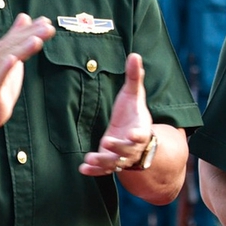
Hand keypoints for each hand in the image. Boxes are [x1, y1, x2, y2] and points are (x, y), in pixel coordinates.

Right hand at [0, 14, 53, 130]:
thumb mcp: (11, 57)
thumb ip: (16, 38)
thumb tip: (24, 17)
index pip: (17, 37)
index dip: (31, 29)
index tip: (47, 21)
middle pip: (14, 44)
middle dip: (31, 35)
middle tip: (48, 27)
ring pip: (7, 57)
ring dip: (21, 48)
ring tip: (36, 40)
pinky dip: (5, 68)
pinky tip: (12, 60)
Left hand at [80, 52, 153, 176]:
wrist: (133, 136)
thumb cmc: (132, 113)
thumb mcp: (133, 95)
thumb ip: (134, 77)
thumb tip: (135, 54)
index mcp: (141, 129)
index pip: (142, 133)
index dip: (140, 134)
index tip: (136, 134)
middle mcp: (132, 147)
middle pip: (127, 151)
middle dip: (118, 148)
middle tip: (108, 142)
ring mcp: (120, 157)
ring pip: (114, 163)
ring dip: (103, 162)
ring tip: (89, 160)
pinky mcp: (109, 163)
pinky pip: (103, 170)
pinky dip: (94, 171)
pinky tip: (82, 169)